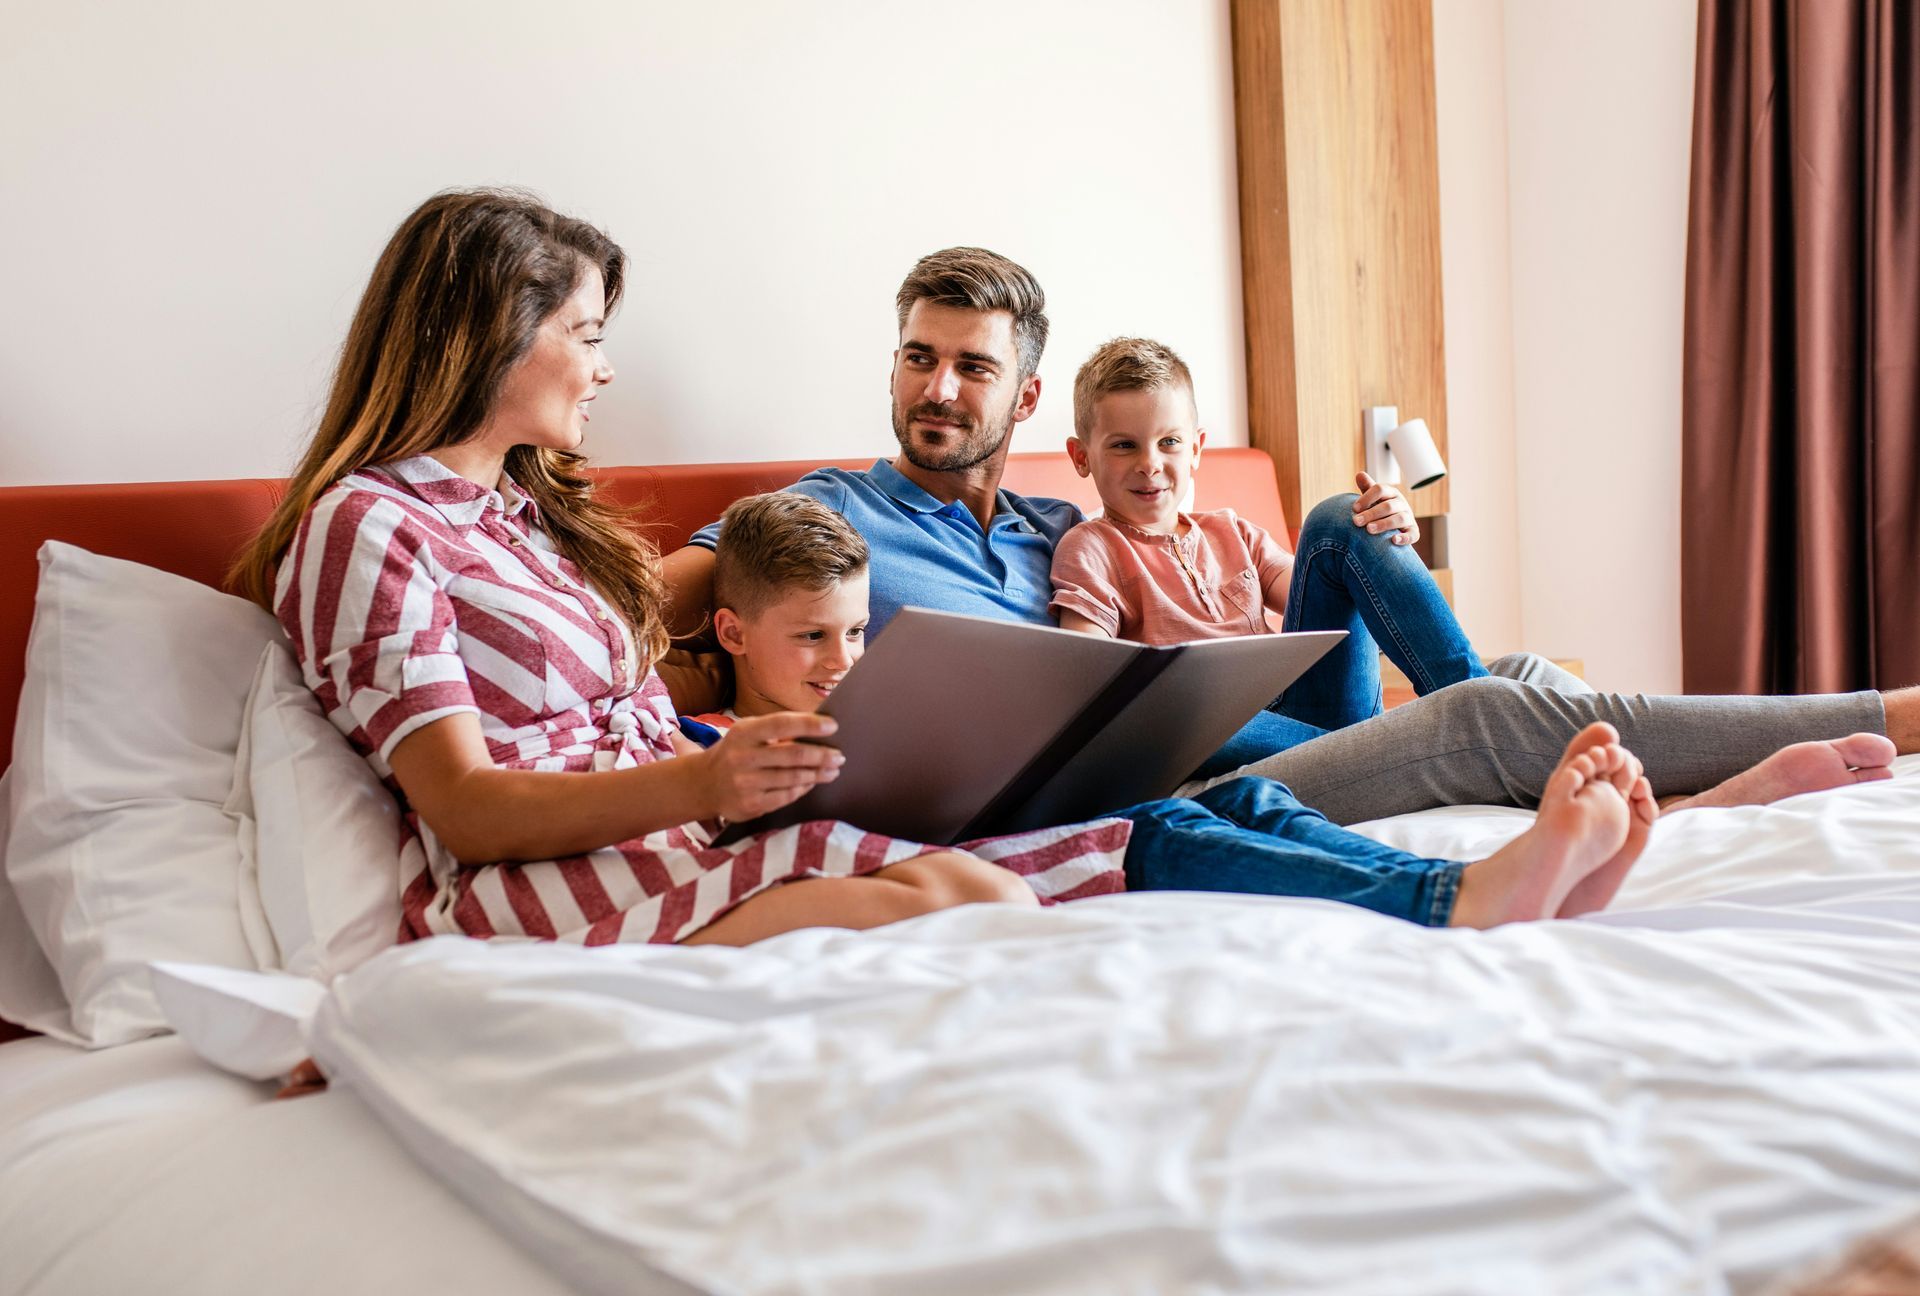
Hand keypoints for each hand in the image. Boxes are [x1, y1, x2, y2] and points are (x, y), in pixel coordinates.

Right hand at [696, 711, 844, 821]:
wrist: (704, 784)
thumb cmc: (736, 753)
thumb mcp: (747, 733)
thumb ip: (776, 730)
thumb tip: (819, 727)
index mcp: (744, 733)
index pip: (782, 724)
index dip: (809, 725)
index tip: (833, 726)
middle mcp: (742, 757)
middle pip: (793, 755)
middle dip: (821, 755)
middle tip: (839, 755)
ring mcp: (746, 783)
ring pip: (793, 778)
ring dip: (818, 774)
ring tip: (832, 770)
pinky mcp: (751, 804)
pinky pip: (787, 796)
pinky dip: (804, 788)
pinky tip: (812, 782)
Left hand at [1352, 472, 1418, 545]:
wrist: (1394, 525)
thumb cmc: (1380, 509)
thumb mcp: (1374, 498)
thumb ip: (1367, 488)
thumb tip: (1359, 474)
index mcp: (1391, 493)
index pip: (1380, 489)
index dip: (1367, 498)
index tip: (1354, 508)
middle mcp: (1402, 504)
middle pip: (1388, 506)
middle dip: (1371, 513)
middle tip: (1356, 521)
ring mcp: (1409, 518)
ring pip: (1400, 519)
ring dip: (1384, 524)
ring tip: (1369, 529)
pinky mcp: (1413, 532)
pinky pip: (1412, 535)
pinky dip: (1404, 538)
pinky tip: (1393, 540)